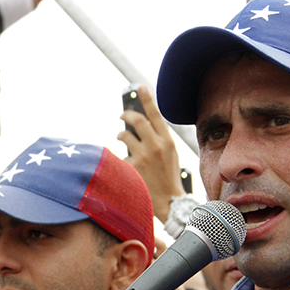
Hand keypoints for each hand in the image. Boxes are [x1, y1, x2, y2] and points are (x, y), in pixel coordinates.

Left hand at [117, 85, 184, 222]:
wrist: (168, 202)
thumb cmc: (168, 178)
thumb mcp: (170, 155)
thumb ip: (159, 139)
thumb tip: (142, 124)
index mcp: (168, 141)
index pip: (155, 114)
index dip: (146, 98)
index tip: (138, 87)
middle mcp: (155, 146)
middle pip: (136, 120)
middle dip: (125, 115)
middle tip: (121, 116)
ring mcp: (142, 156)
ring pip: (124, 136)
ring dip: (121, 135)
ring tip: (122, 139)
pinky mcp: (131, 167)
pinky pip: (119, 155)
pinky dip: (118, 156)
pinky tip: (122, 162)